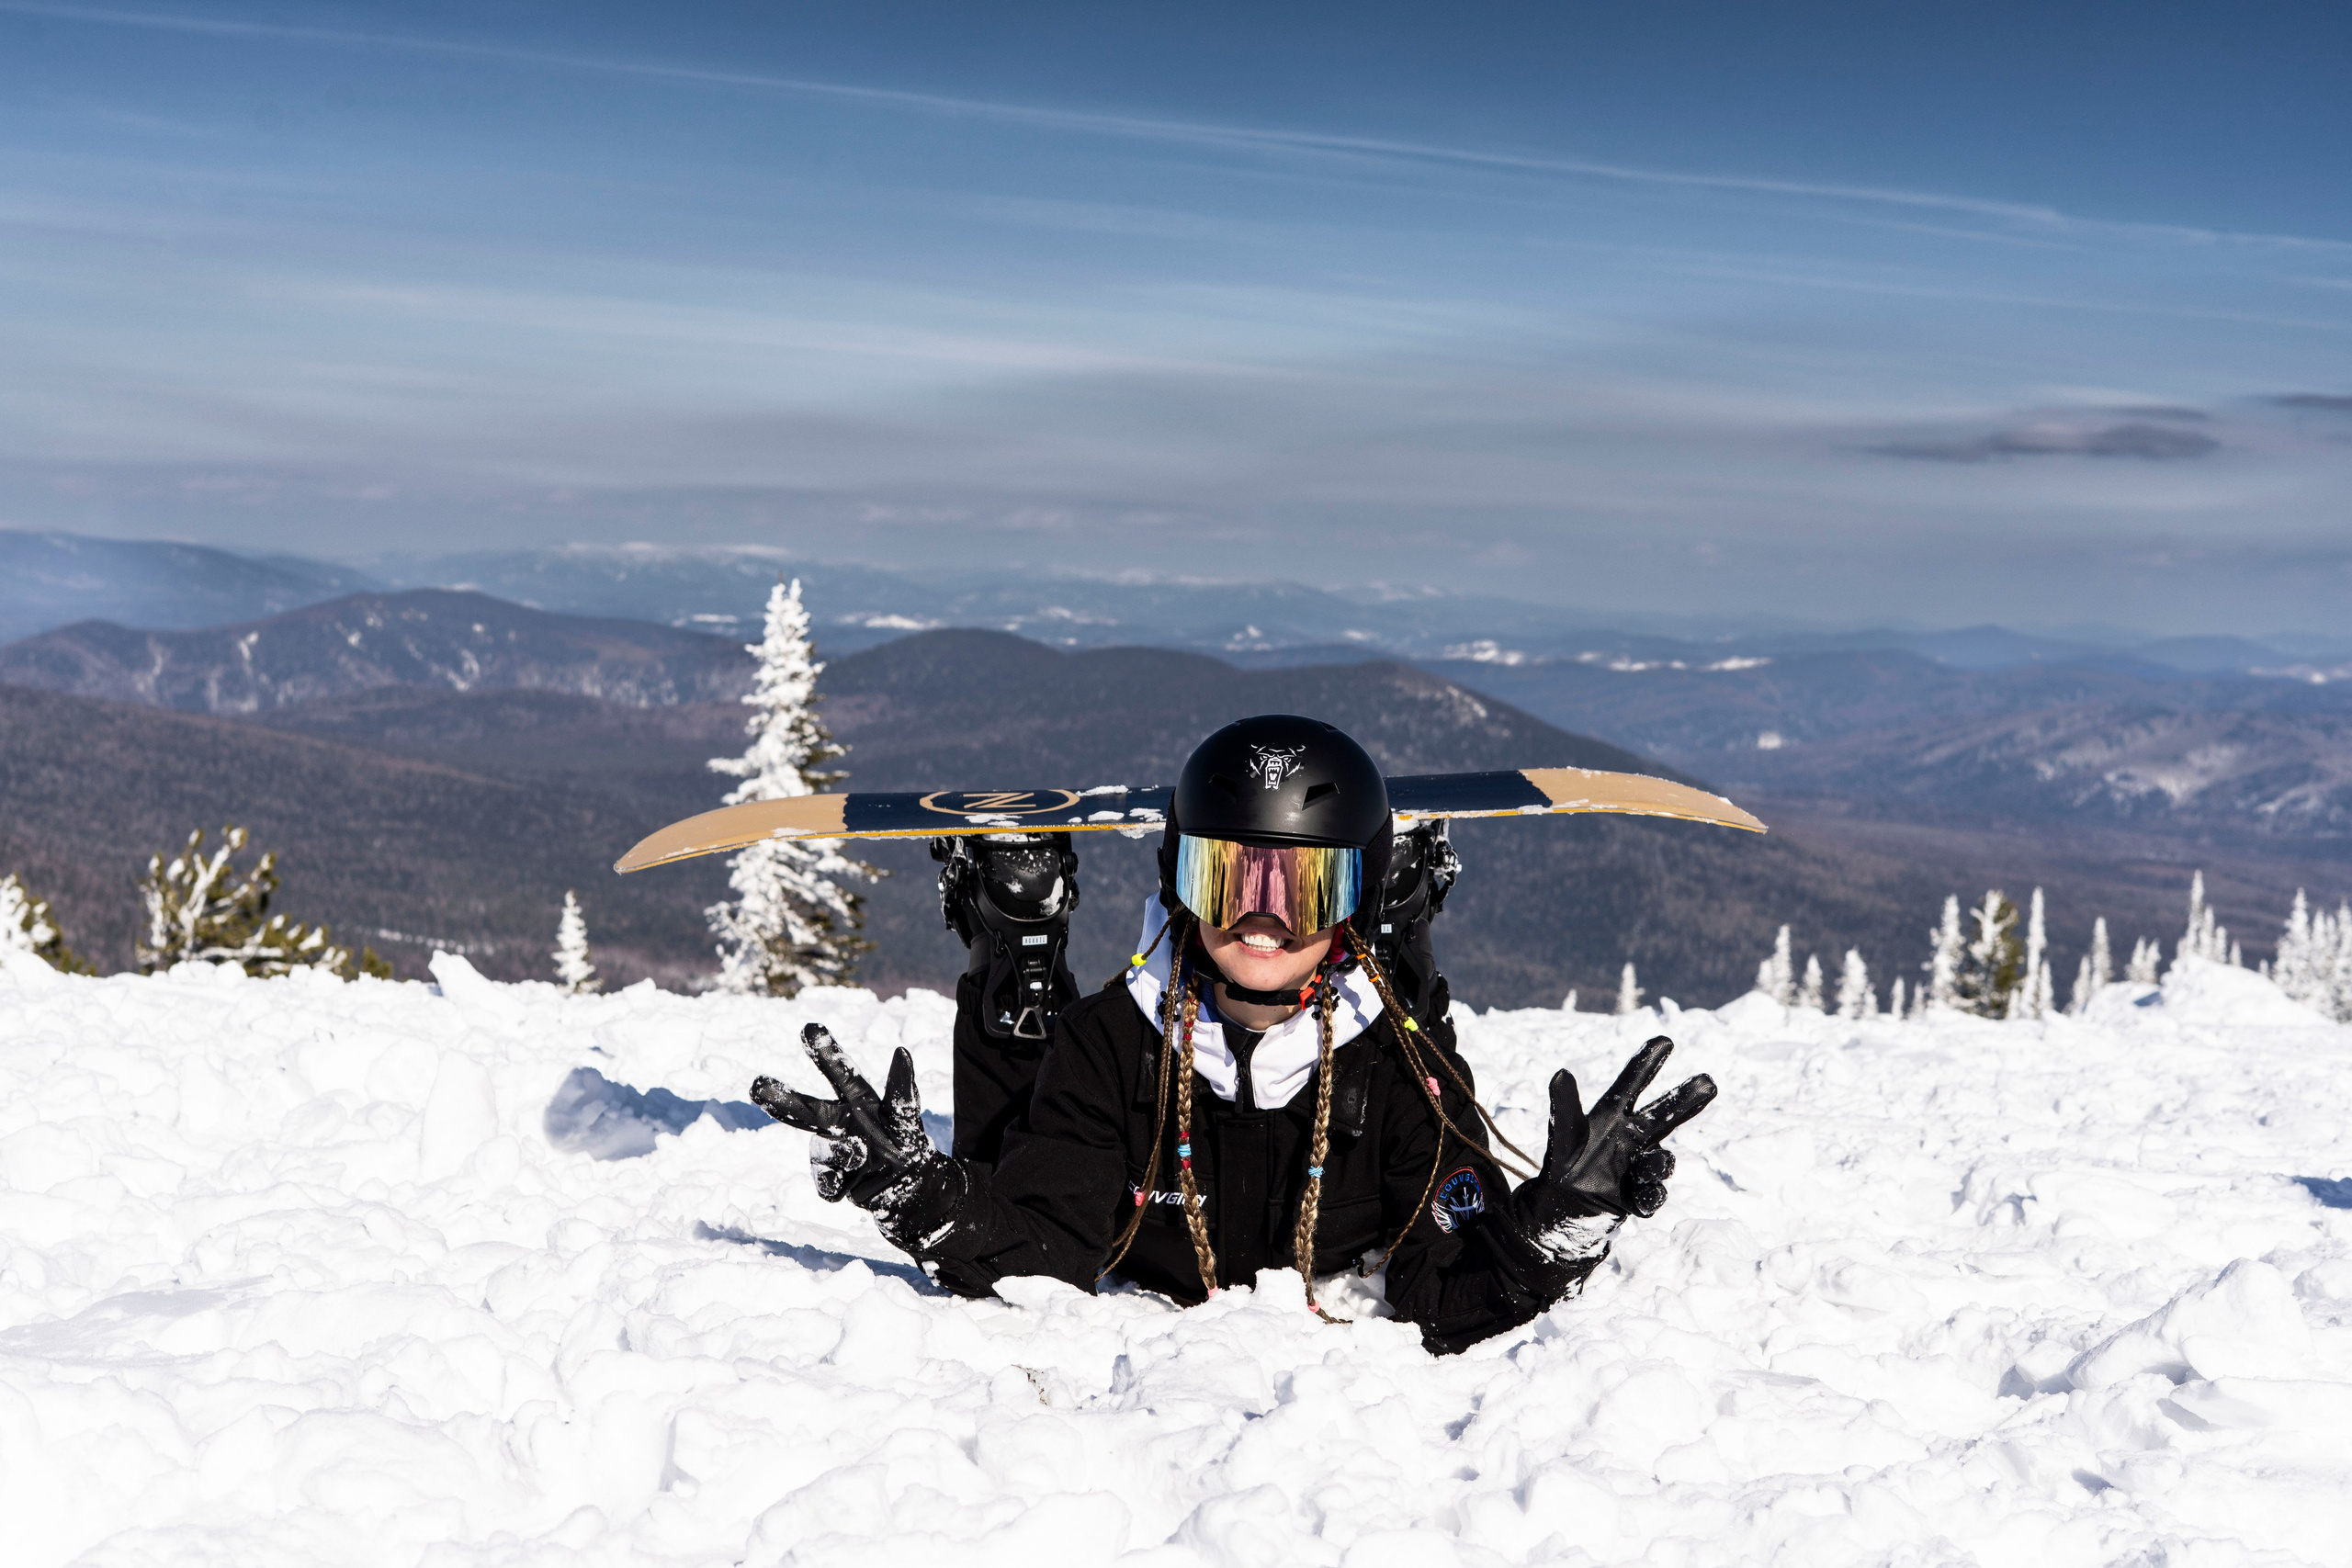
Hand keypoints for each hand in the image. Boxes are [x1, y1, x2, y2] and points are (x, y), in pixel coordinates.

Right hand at [752, 1024, 943, 1215]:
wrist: (908, 1188)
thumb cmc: (907, 1144)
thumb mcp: (906, 1119)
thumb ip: (902, 1089)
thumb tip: (901, 1052)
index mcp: (858, 1101)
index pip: (840, 1073)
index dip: (825, 1051)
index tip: (810, 1027)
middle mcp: (839, 1122)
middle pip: (805, 1108)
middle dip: (780, 1097)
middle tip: (756, 1084)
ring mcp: (831, 1150)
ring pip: (819, 1149)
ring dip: (839, 1153)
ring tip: (860, 1156)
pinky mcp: (829, 1180)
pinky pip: (824, 1181)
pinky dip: (835, 1181)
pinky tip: (850, 1180)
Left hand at [1517, 1035, 1714, 1242]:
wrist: (1565, 1200)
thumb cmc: (1566, 1158)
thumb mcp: (1562, 1132)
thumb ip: (1563, 1105)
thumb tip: (1561, 1072)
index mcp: (1614, 1115)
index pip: (1633, 1084)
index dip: (1648, 1062)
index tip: (1665, 1039)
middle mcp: (1633, 1136)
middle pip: (1665, 1115)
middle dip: (1686, 1099)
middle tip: (1708, 1081)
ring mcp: (1640, 1166)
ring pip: (1661, 1161)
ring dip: (1660, 1161)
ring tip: (1652, 1161)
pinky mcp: (1639, 1196)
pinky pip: (1653, 1196)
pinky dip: (1651, 1196)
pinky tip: (1644, 1197)